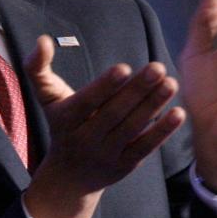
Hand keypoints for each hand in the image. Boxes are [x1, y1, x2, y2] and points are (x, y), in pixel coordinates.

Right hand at [23, 36, 185, 217]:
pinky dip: (162, 131)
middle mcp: (85, 139)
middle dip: (137, 90)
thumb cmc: (62, 125)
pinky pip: (145, 147)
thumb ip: (38, 67)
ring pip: (131, 128)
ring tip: (171, 83)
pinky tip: (178, 113)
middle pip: (113, 113)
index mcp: (66, 119)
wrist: (68, 178)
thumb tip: (44, 39)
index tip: (124, 68)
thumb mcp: (46, 98)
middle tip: (158, 67)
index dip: (105, 86)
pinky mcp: (125, 165)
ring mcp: (106, 154)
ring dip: (153, 105)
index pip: (86, 102)